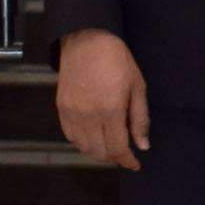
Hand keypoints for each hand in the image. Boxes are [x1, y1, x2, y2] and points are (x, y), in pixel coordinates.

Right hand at [57, 29, 149, 169]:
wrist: (86, 40)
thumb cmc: (115, 59)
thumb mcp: (137, 86)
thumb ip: (140, 118)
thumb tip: (143, 144)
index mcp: (110, 110)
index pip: (118, 148)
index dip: (127, 160)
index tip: (134, 163)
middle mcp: (88, 116)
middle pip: (100, 152)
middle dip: (114, 157)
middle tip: (124, 152)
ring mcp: (72, 113)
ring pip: (84, 147)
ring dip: (98, 151)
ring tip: (110, 143)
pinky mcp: (61, 108)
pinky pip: (71, 136)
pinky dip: (83, 142)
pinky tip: (93, 134)